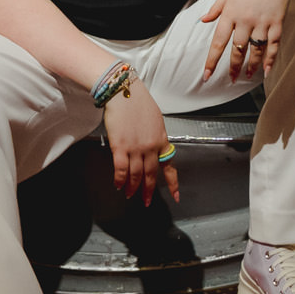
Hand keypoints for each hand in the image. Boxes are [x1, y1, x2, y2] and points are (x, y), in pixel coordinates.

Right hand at [105, 87, 177, 205]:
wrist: (124, 91)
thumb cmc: (138, 102)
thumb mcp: (155, 120)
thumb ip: (156, 136)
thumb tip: (153, 147)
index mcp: (161, 140)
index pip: (169, 165)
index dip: (173, 183)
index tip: (176, 196)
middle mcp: (151, 147)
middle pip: (151, 175)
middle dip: (148, 190)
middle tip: (146, 201)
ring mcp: (136, 148)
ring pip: (136, 175)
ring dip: (133, 187)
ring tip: (129, 194)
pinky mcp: (120, 147)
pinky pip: (121, 169)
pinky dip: (120, 180)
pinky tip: (118, 185)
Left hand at [200, 0, 291, 83]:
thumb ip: (217, 8)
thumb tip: (204, 20)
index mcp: (230, 13)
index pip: (218, 42)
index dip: (212, 61)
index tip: (207, 74)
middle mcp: (244, 20)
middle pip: (237, 50)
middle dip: (233, 67)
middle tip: (231, 79)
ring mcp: (262, 22)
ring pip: (256, 50)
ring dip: (251, 65)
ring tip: (247, 75)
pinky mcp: (277, 21)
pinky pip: (273, 45)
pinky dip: (270, 59)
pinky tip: (267, 70)